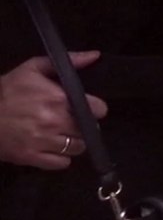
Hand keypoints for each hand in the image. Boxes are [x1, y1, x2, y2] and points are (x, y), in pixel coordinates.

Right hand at [0, 53, 108, 168]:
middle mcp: (54, 122)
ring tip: (65, 135)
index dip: (96, 109)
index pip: (96, 110)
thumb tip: (95, 55)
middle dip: (85, 126)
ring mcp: (43, 142)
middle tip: (75, 122)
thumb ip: (68, 61)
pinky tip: (55, 148)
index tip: (91, 108)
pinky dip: (62, 158)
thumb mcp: (34, 68)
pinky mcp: (31, 158)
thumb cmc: (8, 90)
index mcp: (58, 99)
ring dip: (75, 143)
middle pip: (88, 130)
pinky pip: (61, 163)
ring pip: (77, 148)